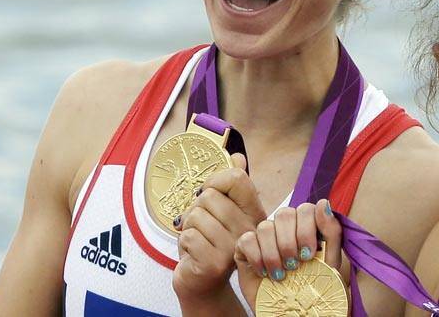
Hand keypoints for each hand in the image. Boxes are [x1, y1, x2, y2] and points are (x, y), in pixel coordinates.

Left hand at [173, 153, 266, 301]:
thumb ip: (230, 185)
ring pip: (196, 215)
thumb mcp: (221, 211)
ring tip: (198, 239)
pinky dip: (184, 242)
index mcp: (254, 212)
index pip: (237, 178)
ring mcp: (233, 247)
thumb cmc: (209, 243)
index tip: (209, 192)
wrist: (203, 282)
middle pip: (209, 196)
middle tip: (202, 226)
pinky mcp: (214, 263)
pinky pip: (188, 236)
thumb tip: (237, 157)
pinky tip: (193, 252)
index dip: (215, 180)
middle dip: (196, 209)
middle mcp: (248, 229)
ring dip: (189, 227)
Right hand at [234, 199, 341, 282]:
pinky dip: (257, 257)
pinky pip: (247, 240)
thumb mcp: (331, 261)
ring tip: (281, 275)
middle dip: (290, 242)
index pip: (305, 209)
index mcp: (308, 224)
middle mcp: (286, 226)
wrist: (295, 313)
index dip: (307, 229)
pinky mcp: (246, 249)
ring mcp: (265, 237)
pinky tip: (265, 273)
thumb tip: (323, 203)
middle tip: (294, 265)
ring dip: (274, 253)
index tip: (309, 254)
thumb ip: (331, 231)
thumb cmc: (316, 287)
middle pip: (284, 214)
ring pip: (265, 226)